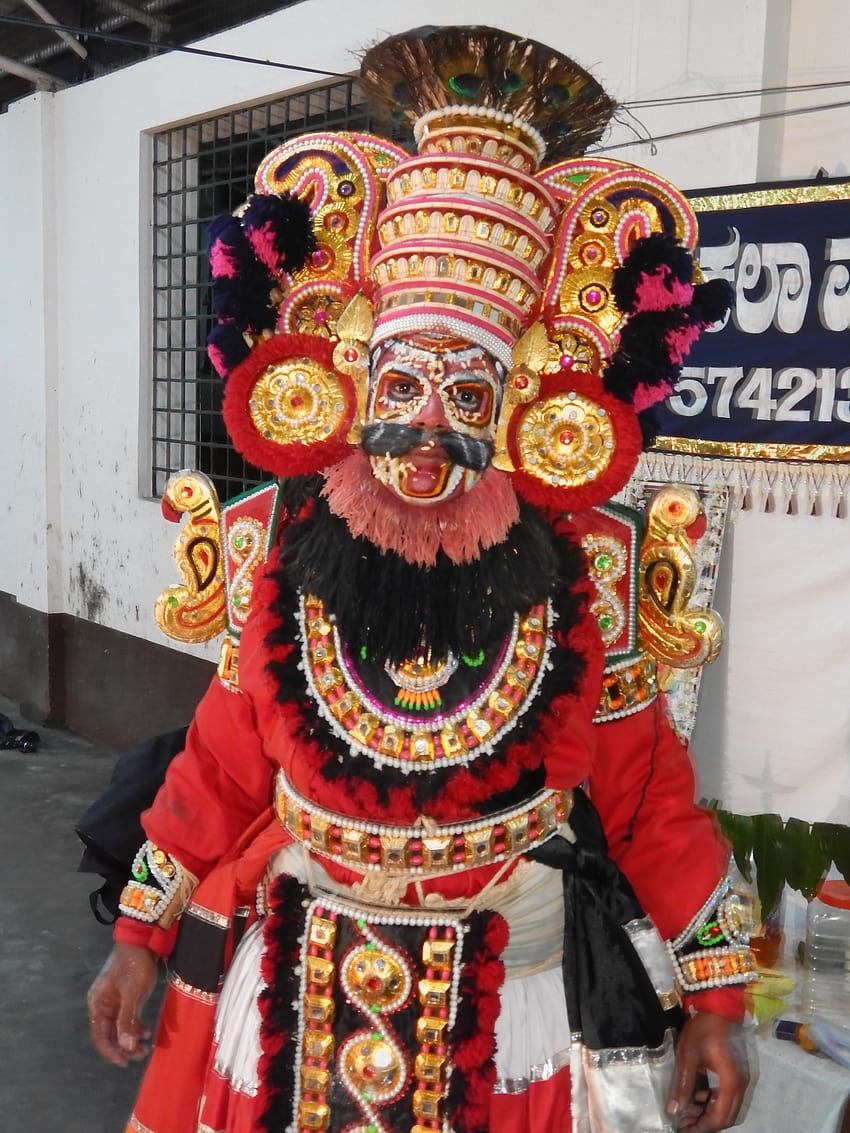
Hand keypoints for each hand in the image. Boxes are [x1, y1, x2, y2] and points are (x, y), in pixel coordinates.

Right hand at [87, 943, 158, 1065]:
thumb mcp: (133, 994)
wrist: (142, 940)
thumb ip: (128, 1021)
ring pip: (118, 1028)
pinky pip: (126, 1019)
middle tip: (139, 1055)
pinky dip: (134, 1027)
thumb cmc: (135, 965)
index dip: (111, 1052)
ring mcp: (112, 1001)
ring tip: (145, 1048)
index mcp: (98, 1004)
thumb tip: (126, 1047)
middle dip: (123, 1047)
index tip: (125, 1062)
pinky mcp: (124, 997)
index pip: (100, 1037)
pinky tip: (146, 1032)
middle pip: (108, 1034)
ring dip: (130, 1039)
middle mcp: (102, 1005)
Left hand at [667, 1012, 748, 1130]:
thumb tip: (674, 1111)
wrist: (719, 1005)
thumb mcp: (688, 1057)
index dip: (702, 1128)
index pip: (719, 1117)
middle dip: (705, 1123)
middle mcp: (741, 1084)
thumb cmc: (703, 1028)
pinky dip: (713, 1100)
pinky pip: (727, 1094)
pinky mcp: (737, 1071)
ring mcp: (741, 1078)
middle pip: (726, 1116)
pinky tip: (696, 1095)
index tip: (684, 1130)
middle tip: (684, 1123)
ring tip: (685, 1111)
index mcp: (731, 1083)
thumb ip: (682, 1086)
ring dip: (708, 1112)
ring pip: (727, 1106)